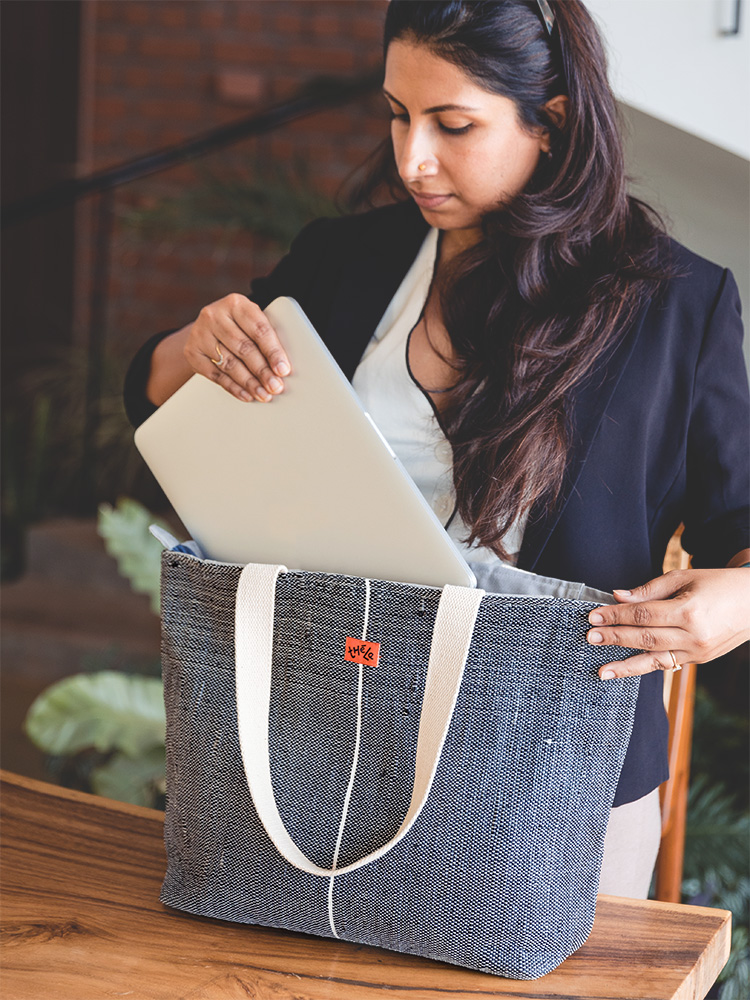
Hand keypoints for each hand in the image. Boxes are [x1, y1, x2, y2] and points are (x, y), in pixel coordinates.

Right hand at [184, 293, 290, 402]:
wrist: (207, 328)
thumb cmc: (238, 326)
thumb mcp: (252, 322)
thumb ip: (266, 338)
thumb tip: (282, 367)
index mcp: (236, 304)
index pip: (259, 330)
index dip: (273, 352)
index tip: (283, 370)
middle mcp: (214, 315)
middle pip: (244, 348)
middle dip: (262, 371)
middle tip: (275, 386)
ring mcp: (200, 333)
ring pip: (229, 364)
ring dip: (249, 382)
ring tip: (263, 394)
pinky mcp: (192, 351)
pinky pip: (215, 374)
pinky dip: (233, 387)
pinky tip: (246, 394)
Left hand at [586, 567, 749, 678]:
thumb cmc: (718, 584)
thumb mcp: (684, 578)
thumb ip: (649, 590)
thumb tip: (618, 596)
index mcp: (689, 611)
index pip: (643, 615)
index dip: (616, 616)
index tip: (594, 615)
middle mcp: (693, 636)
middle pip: (645, 638)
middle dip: (614, 638)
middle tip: (590, 636)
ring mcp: (697, 652)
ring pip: (654, 660)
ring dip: (625, 666)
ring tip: (601, 671)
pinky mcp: (699, 660)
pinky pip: (666, 664)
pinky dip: (645, 667)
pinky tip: (626, 670)